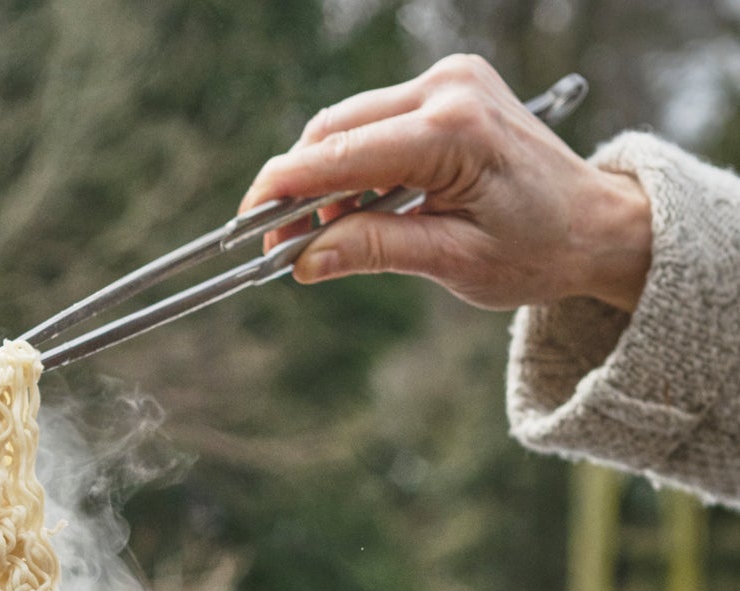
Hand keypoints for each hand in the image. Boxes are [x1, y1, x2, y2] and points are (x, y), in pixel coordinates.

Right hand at [240, 54, 651, 312]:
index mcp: (453, 130)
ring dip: (326, 179)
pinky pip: (376, 123)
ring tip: (328, 236)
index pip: (341, 154)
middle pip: (336, 131)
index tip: (245, 225)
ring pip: (350, 125)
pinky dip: (355, 166)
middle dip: (298, 188)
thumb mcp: (452, 261)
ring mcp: (449, 79)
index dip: (284, 189)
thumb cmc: (536, 249)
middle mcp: (448, 87)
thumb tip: (304, 259)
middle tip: (281, 247)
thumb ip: (375, 250)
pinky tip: (359, 209)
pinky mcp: (448, 87)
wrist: (595, 222)